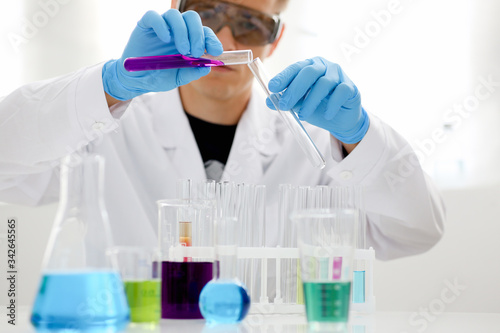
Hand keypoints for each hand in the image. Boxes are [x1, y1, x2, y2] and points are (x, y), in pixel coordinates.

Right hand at [102, 10, 222, 100]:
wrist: (137, 80)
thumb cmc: (159, 76)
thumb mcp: (178, 78)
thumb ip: (192, 72)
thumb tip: (206, 67)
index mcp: (188, 40)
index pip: (204, 33)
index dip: (211, 39)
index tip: (216, 51)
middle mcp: (177, 30)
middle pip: (192, 18)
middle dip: (197, 34)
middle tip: (195, 52)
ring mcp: (161, 26)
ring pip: (175, 15)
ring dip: (182, 31)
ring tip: (183, 50)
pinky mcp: (145, 25)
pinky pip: (154, 16)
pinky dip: (161, 25)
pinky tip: (165, 39)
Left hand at [266, 57, 368, 143]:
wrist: (341, 119)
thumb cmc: (319, 107)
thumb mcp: (299, 105)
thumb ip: (287, 101)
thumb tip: (269, 101)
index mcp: (309, 67)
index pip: (295, 68)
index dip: (283, 77)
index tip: (272, 88)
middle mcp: (324, 67)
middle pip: (309, 72)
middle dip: (295, 89)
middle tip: (285, 105)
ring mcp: (339, 75)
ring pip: (324, 83)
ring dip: (311, 101)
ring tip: (303, 116)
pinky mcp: (350, 87)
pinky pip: (341, 92)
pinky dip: (332, 105)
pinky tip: (326, 115)